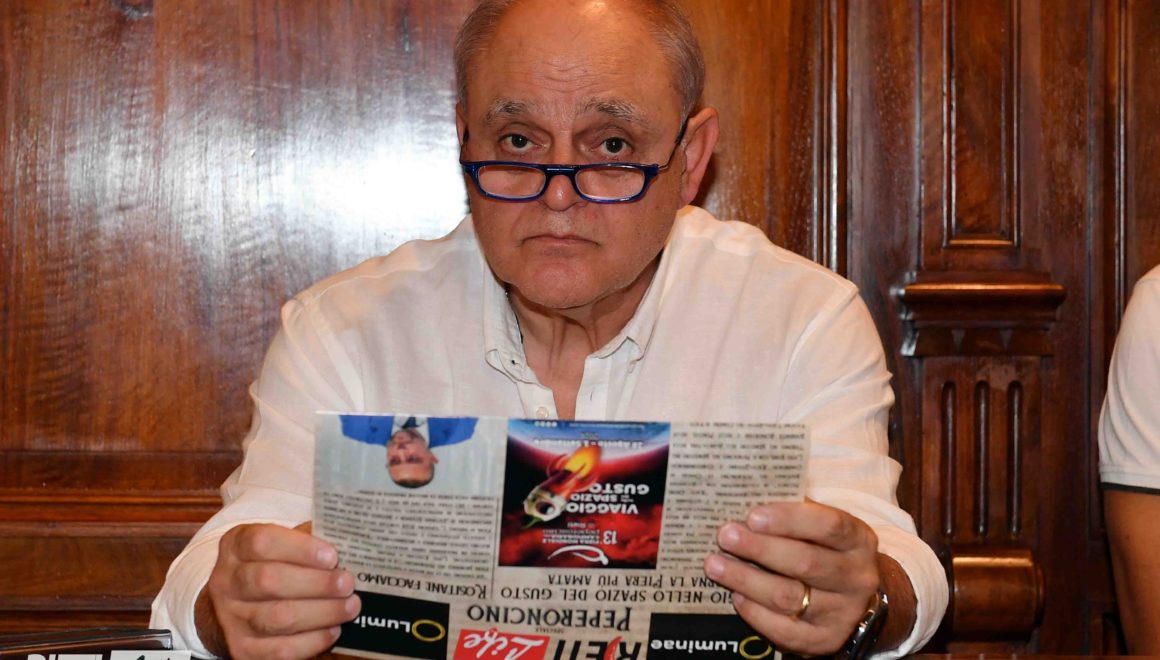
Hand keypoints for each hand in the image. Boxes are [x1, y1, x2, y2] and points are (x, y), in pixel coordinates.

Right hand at [196, 522, 360, 659]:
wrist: (241, 606)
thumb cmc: (274, 565)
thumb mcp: (283, 543)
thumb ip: (309, 540)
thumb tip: (347, 543)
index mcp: (236, 546)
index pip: (261, 542)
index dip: (300, 549)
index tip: (332, 556)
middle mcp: (226, 581)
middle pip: (268, 581)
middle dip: (316, 583)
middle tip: (347, 583)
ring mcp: (231, 618)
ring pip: (276, 618)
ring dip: (321, 612)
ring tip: (350, 606)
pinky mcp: (243, 649)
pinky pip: (280, 649)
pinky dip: (313, 640)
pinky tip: (333, 630)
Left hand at [703, 501, 880, 655]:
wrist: (853, 597)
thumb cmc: (825, 549)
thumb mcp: (820, 526)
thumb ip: (793, 511)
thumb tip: (745, 496)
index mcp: (858, 540)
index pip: (828, 525)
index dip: (789, 519)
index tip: (753, 515)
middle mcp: (857, 577)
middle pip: (805, 563)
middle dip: (760, 549)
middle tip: (726, 536)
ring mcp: (843, 613)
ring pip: (789, 596)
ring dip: (746, 580)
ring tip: (716, 565)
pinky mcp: (826, 641)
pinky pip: (785, 630)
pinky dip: (756, 612)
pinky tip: (736, 596)